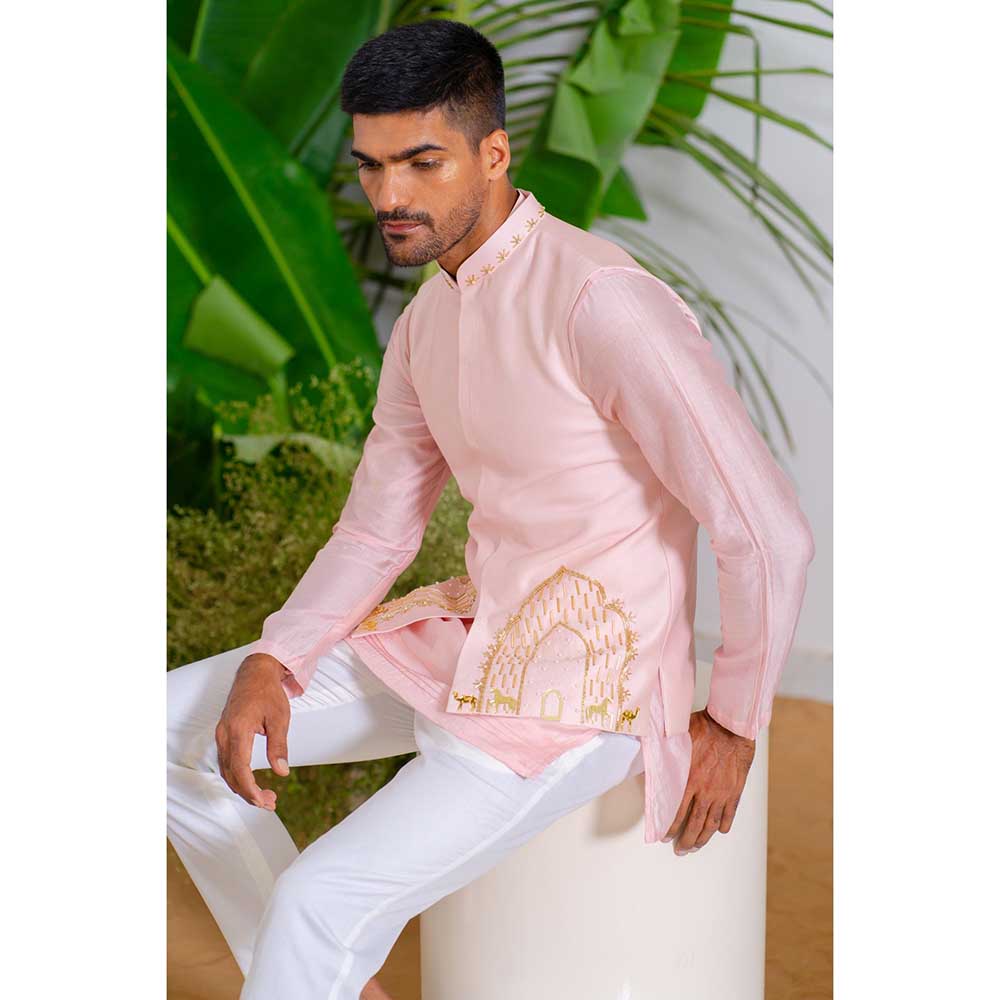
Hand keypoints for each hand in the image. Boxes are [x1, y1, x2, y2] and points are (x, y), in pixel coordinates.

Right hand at [215, 653, 291, 809]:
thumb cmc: (268, 693)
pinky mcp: (223, 735)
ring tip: (266, 796)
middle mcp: (224, 734)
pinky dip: (238, 776)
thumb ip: (279, 745)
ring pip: (226, 771)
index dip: (251, 790)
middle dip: (249, 794)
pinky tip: (252, 782)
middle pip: (231, 775)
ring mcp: (221, 735)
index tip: (265, 801)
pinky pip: (226, 762)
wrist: (255, 673)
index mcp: (238, 730)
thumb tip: (281, 772)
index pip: (240, 769)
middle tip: (270, 803)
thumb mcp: (280, 718)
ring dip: (243, 787)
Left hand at [664, 709, 754, 855]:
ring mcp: (722, 792)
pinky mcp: (735, 790)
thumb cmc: (705, 727)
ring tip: (697, 847)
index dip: (670, 826)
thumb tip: (647, 756)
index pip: (676, 810)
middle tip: (680, 850)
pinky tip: (720, 830)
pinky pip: (730, 812)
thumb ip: (664, 752)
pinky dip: (725, 824)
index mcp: (688, 779)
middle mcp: (705, 790)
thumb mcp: (677, 738)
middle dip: (686, 839)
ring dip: (703, 837)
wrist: (732, 726)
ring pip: (711, 822)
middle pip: (694, 822)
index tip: (665, 836)